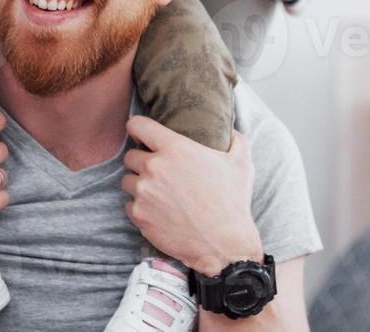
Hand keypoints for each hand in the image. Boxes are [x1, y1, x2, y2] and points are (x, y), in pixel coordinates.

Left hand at [121, 118, 262, 276]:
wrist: (224, 244)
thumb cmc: (233, 202)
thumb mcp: (241, 163)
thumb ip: (236, 140)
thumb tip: (232, 130)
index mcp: (175, 148)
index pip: (138, 125)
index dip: (137, 127)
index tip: (139, 133)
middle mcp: (154, 167)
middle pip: (130, 156)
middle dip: (140, 160)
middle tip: (156, 170)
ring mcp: (144, 193)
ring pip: (128, 181)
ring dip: (139, 184)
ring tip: (156, 192)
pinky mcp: (140, 216)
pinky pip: (129, 205)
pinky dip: (139, 207)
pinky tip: (156, 210)